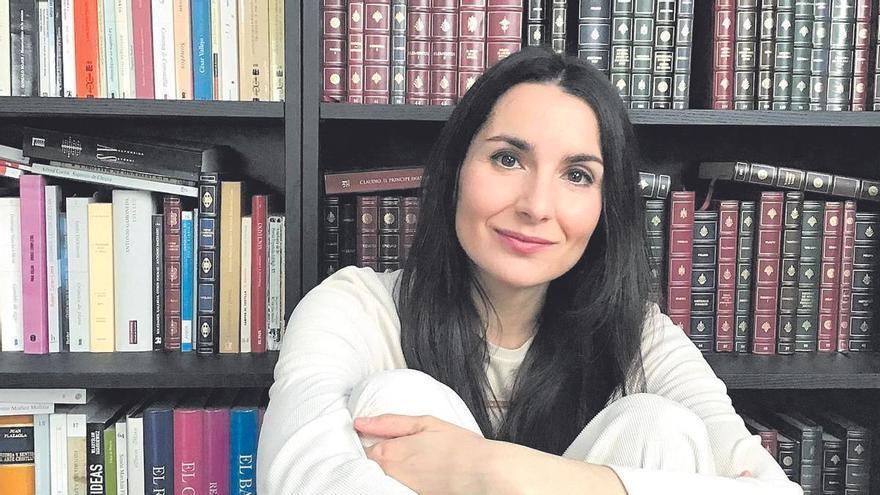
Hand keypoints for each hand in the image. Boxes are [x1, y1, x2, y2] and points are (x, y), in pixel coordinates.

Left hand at [354, 414, 492, 494]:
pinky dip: (404, 477)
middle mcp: (390, 475)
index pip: (364, 448)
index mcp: (389, 454)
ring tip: (416, 457)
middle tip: (404, 445)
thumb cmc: (457, 446)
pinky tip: (422, 470)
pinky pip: (399, 485)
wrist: (482, 474)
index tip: (384, 434)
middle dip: (381, 454)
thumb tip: (360, 422)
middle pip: (372, 464)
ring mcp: (401, 489)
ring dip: (393, 466)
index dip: (371, 439)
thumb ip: (388, 422)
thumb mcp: (424, 423)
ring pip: (385, 476)